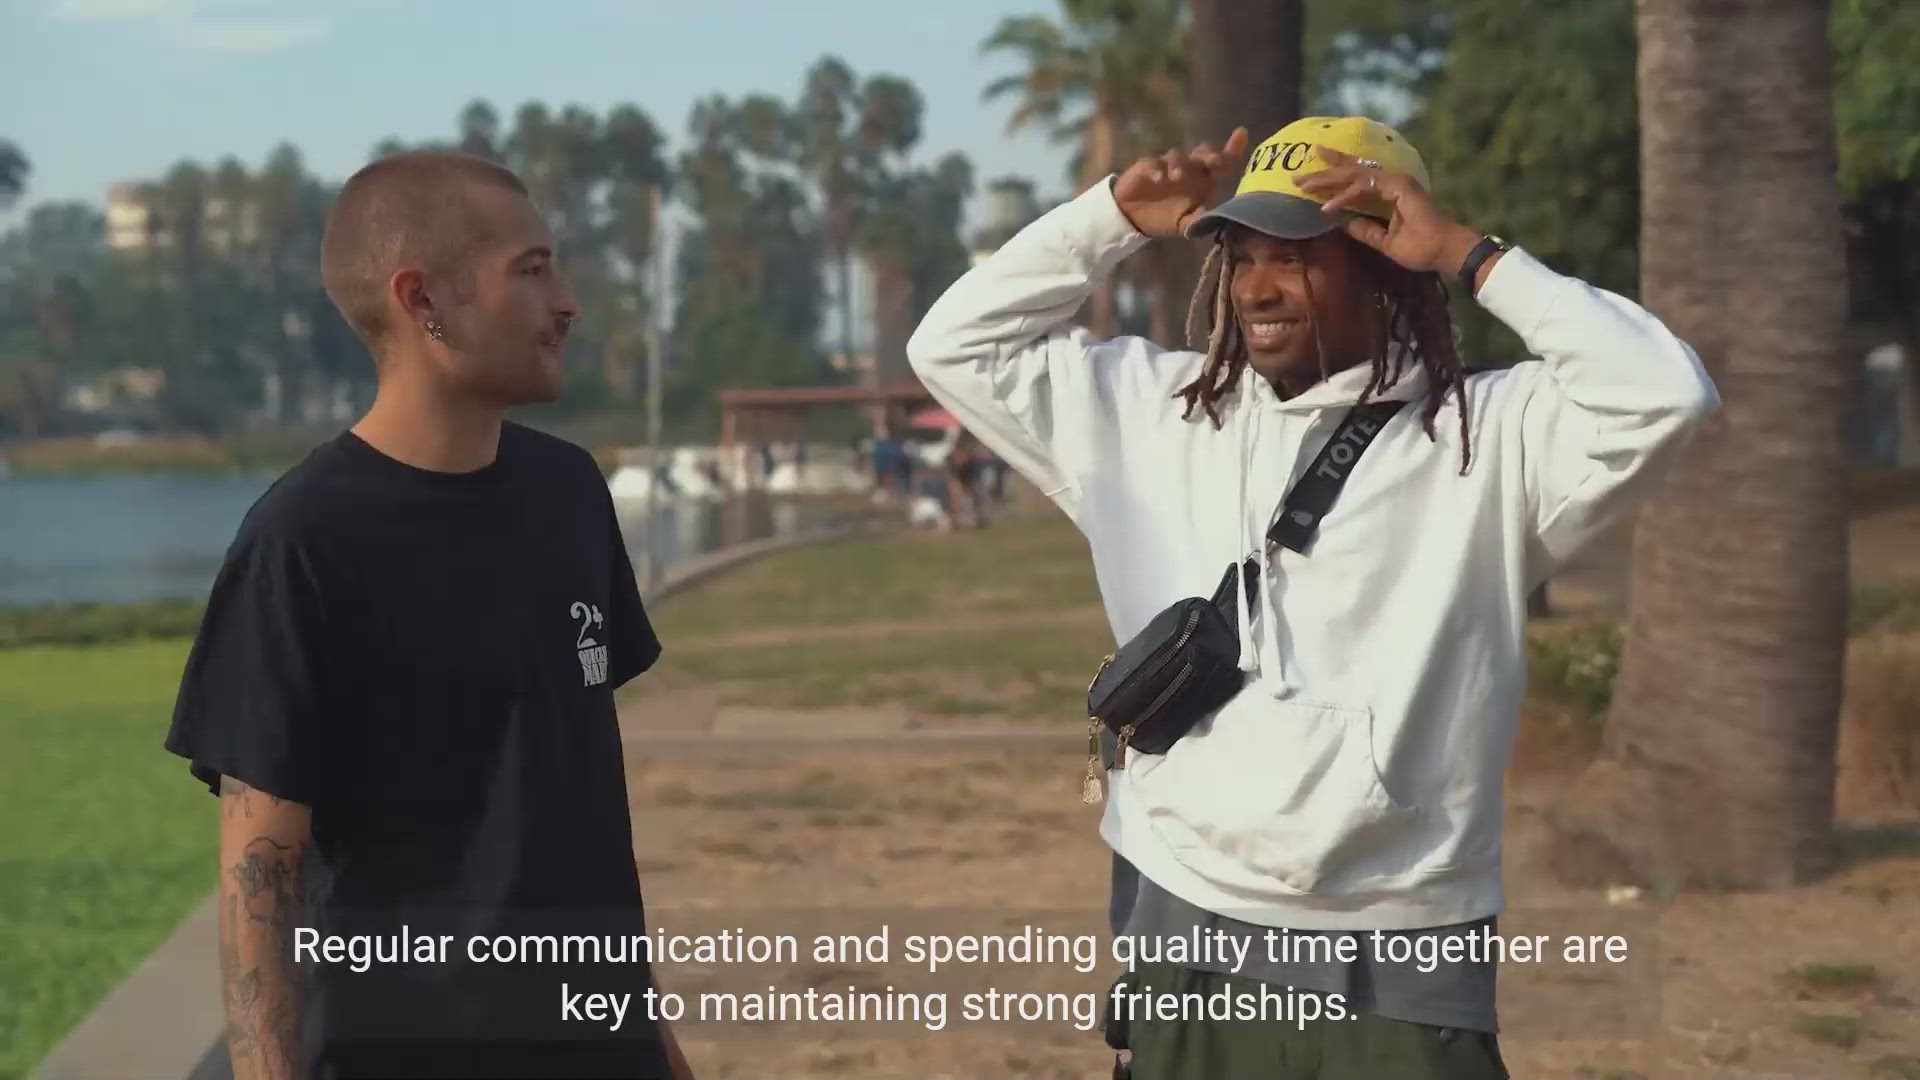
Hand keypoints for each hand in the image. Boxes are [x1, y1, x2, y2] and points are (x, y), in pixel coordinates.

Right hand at [1112, 127, 1250, 238]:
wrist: (1131, 219)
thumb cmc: (1163, 218)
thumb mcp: (1184, 225)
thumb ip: (1200, 220)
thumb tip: (1215, 218)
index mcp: (1202, 180)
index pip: (1221, 162)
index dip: (1232, 148)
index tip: (1241, 133)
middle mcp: (1188, 169)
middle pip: (1202, 153)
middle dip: (1209, 154)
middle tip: (1213, 162)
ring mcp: (1167, 165)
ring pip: (1177, 155)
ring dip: (1180, 164)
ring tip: (1177, 177)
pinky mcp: (1146, 167)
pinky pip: (1152, 163)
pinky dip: (1156, 169)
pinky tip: (1158, 178)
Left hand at [1296, 146, 1482, 278]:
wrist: (1444, 252)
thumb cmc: (1421, 248)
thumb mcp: (1384, 241)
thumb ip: (1365, 230)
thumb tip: (1343, 223)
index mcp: (1387, 194)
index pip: (1355, 181)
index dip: (1333, 179)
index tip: (1310, 182)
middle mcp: (1390, 183)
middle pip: (1351, 172)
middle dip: (1323, 173)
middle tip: (1298, 176)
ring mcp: (1395, 182)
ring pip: (1354, 175)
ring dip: (1328, 180)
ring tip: (1304, 185)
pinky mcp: (1398, 187)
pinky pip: (1365, 188)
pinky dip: (1346, 196)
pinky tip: (1328, 206)